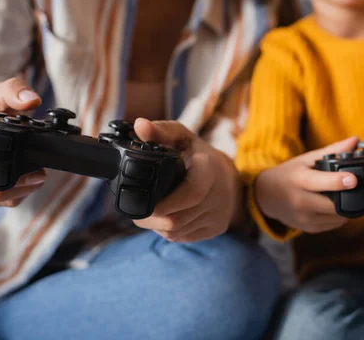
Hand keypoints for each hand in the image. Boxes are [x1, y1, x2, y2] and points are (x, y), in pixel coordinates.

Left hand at [132, 118, 242, 242]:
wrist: (229, 178)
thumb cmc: (198, 155)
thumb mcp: (182, 137)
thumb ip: (161, 131)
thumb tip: (140, 125)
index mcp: (209, 169)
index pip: (191, 193)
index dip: (166, 204)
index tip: (145, 206)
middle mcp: (218, 195)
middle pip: (178, 219)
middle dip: (151, 219)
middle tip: (135, 213)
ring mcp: (218, 215)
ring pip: (178, 231)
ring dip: (158, 226)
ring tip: (149, 214)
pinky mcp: (215, 229)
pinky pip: (184, 237)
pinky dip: (169, 231)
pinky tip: (165, 219)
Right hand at [254, 137, 363, 233]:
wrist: (266, 195)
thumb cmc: (289, 174)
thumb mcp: (306, 159)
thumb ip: (333, 151)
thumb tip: (356, 140)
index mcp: (299, 181)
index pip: (320, 183)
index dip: (338, 182)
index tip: (354, 179)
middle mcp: (300, 202)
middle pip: (334, 205)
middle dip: (355, 198)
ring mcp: (304, 218)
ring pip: (338, 218)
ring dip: (350, 208)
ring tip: (357, 196)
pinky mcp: (308, 229)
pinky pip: (333, 225)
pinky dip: (341, 216)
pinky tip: (341, 205)